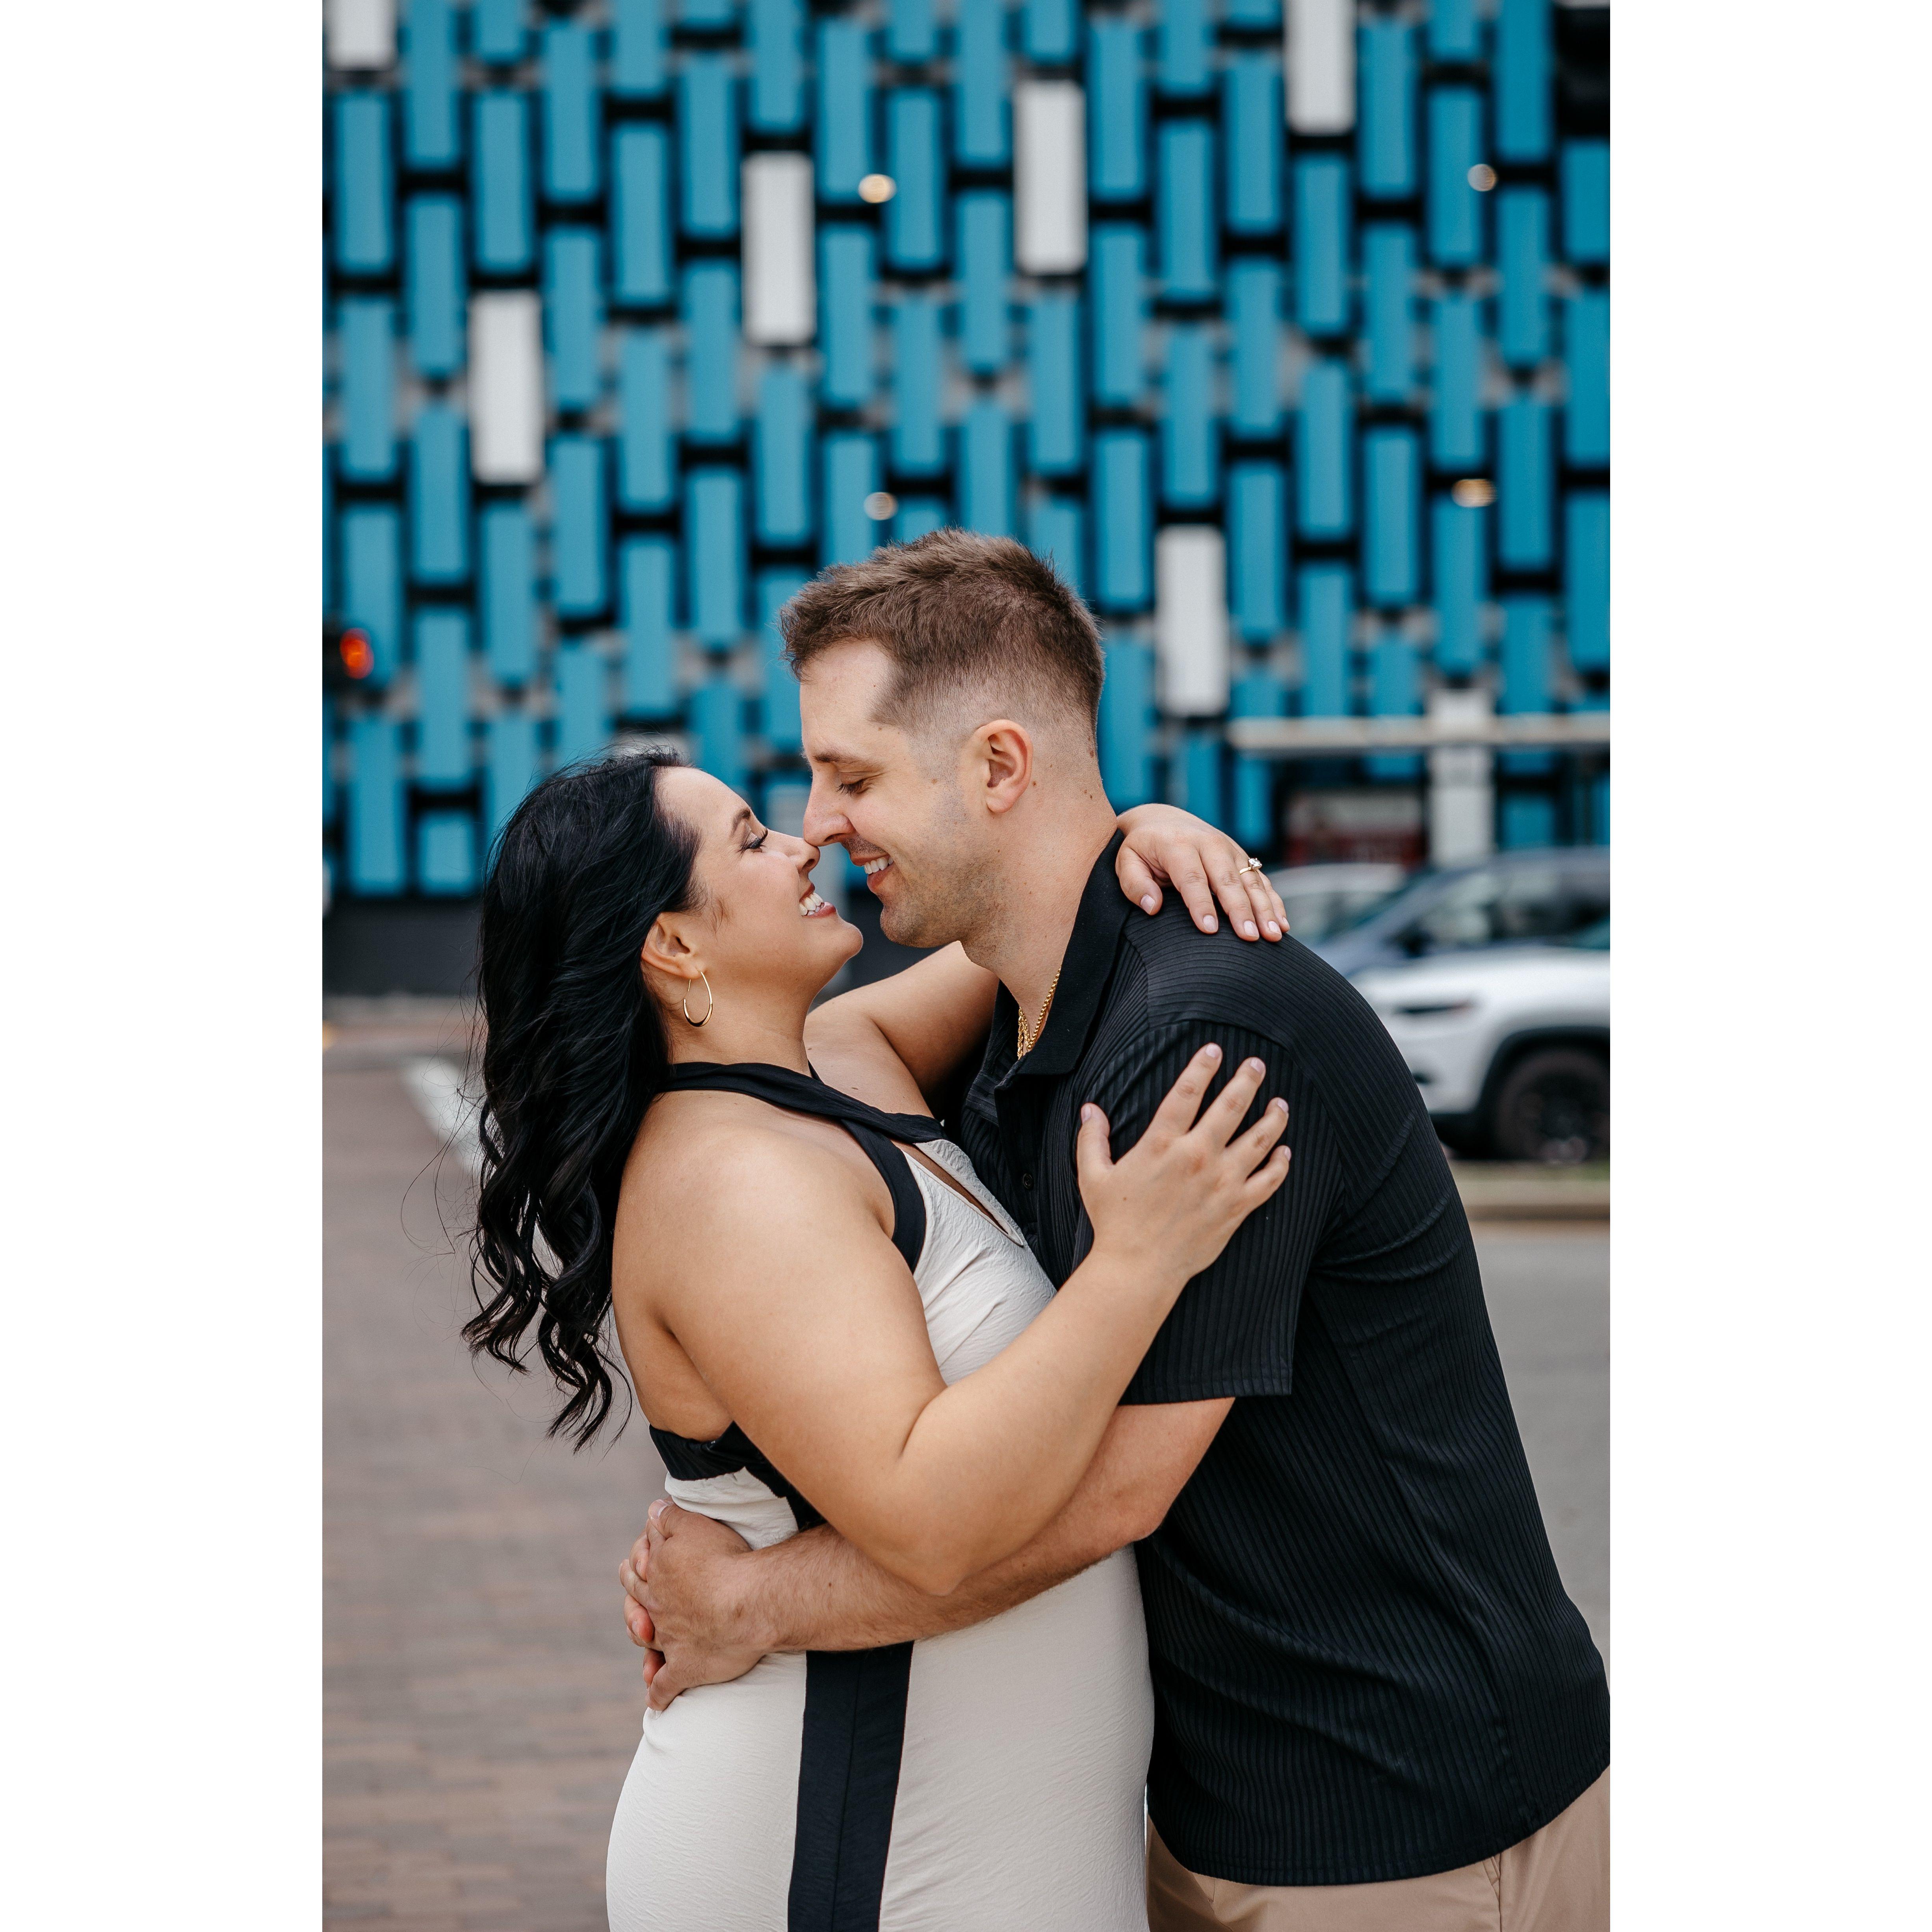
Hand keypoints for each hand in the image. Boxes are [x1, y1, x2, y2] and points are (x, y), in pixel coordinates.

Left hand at [620, 1499, 764, 1711]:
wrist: (747, 1602)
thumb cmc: (724, 1561)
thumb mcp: (694, 1526)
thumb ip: (671, 1517)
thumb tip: (653, 1508)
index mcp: (658, 1575)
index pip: (636, 1567)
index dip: (638, 1562)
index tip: (640, 1561)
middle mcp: (659, 1608)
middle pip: (635, 1603)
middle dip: (633, 1602)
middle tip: (638, 1601)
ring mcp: (670, 1639)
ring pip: (646, 1642)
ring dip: (643, 1644)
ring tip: (643, 1646)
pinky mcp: (686, 1667)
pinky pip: (665, 1685)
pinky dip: (658, 1694)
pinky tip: (655, 1703)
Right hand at [1078, 1045, 1290, 1288]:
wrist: (1138, 1269)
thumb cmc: (1114, 1222)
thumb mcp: (1093, 1176)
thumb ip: (1091, 1138)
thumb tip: (1090, 1108)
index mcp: (1162, 1144)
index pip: (1187, 1092)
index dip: (1202, 1066)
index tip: (1215, 1050)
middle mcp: (1196, 1157)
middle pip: (1231, 1107)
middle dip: (1247, 1081)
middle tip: (1257, 1065)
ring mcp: (1221, 1183)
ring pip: (1258, 1140)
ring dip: (1273, 1118)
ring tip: (1281, 1104)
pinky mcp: (1235, 1208)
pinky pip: (1268, 1181)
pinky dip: (1280, 1165)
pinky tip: (1285, 1152)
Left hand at [1115, 804, 1287, 941]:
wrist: (1162, 820)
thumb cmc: (1141, 849)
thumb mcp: (1126, 861)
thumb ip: (1134, 883)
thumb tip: (1152, 906)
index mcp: (1178, 845)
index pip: (1192, 878)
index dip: (1201, 904)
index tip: (1210, 930)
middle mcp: (1209, 844)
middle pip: (1228, 880)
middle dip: (1240, 910)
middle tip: (1250, 937)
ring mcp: (1230, 849)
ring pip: (1251, 880)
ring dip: (1264, 908)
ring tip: (1272, 935)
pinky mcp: (1242, 858)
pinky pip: (1262, 881)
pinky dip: (1274, 902)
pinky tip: (1282, 925)